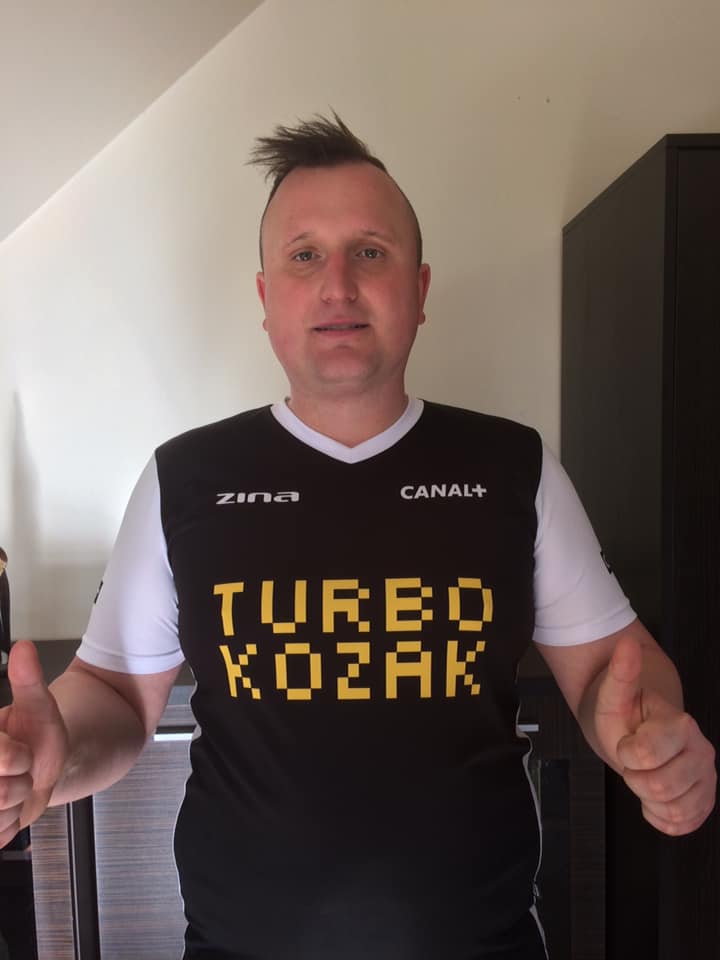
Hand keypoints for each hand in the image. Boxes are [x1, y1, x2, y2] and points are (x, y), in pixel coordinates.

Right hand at [0, 640, 69, 846]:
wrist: (41, 764)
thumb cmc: (36, 734)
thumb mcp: (38, 704)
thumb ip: (28, 679)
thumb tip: (24, 647)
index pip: (2, 759)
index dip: (17, 757)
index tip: (21, 750)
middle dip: (21, 781)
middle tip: (22, 768)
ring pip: (0, 815)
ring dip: (18, 804)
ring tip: (17, 785)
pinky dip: (13, 823)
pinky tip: (12, 805)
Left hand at [594, 634, 716, 834]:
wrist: (637, 728)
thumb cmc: (625, 714)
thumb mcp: (612, 695)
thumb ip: (621, 672)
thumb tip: (626, 643)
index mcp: (680, 724)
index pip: (645, 755)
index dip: (625, 752)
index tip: (625, 741)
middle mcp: (701, 750)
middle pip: (659, 788)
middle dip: (634, 778)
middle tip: (633, 761)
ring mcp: (706, 777)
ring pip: (674, 810)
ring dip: (647, 798)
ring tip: (644, 775)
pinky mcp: (705, 800)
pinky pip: (683, 825)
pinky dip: (661, 816)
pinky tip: (654, 795)